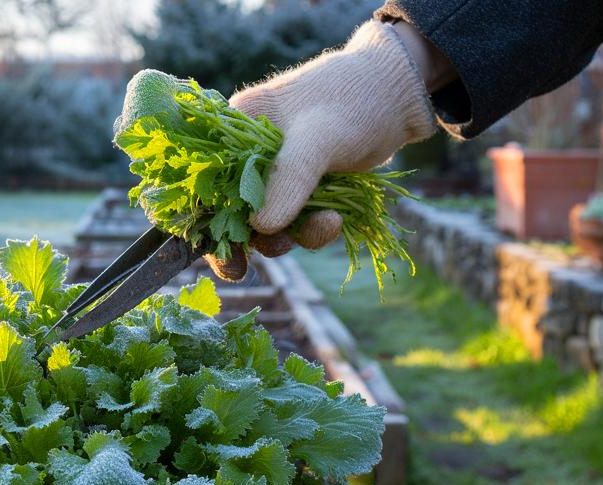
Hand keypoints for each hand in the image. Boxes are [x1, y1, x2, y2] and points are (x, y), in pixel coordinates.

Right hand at [204, 20, 437, 278]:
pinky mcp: (301, 187)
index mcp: (234, 127)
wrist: (400, 97)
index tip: (217, 251)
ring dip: (289, 236)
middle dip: (244, 238)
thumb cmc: (354, 100)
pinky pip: (294, 221)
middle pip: (229, 207)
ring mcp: (275, 172)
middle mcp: (247, 152)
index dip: (202, 218)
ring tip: (325, 226)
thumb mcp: (318, 138)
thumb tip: (260, 228)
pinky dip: (311, 229)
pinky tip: (335, 221)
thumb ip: (288, 180)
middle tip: (240, 269)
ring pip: (264, 222)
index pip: (204, 179)